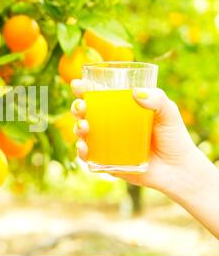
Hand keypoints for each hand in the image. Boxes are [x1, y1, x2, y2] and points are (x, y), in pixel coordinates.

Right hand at [70, 79, 198, 194]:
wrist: (179, 170)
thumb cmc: (174, 138)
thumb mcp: (168, 113)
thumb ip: (157, 99)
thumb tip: (135, 92)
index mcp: (121, 110)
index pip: (97, 96)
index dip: (84, 90)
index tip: (77, 85)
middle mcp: (110, 126)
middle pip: (85, 114)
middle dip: (77, 108)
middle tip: (81, 107)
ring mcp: (107, 144)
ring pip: (83, 134)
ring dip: (77, 128)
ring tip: (84, 127)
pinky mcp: (107, 162)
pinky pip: (89, 157)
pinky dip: (82, 152)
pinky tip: (84, 147)